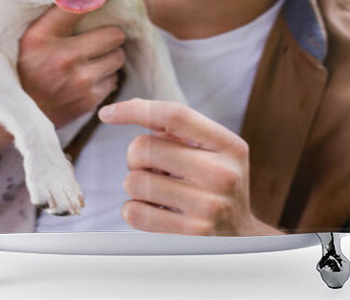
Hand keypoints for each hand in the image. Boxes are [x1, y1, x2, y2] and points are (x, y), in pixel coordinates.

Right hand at [16, 0, 132, 127]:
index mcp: (41, 35)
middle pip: (114, 34)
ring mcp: (77, 81)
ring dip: (108, 56)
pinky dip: (104, 77)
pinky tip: (84, 78)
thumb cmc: (17, 68)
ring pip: (117, 57)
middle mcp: (61, 57)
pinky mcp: (86, 101)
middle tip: (95, 38)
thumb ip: (54, 17)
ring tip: (88, 59)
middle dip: (109, 35)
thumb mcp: (26, 36)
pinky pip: (113, 80)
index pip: (81, 4)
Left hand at [99, 98, 281, 235]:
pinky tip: (155, 211)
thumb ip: (179, 130)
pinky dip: (134, 210)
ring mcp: (207, 207)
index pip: (175, 114)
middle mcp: (222, 173)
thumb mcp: (215, 152)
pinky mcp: (189, 235)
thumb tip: (130, 108)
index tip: (107, 113)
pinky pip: (134, 212)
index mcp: (229, 145)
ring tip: (158, 191)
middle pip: (144, 147)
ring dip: (136, 185)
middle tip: (153, 168)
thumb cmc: (218, 186)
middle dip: (136, 156)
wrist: (242, 240)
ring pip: (134, 181)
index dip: (135, 110)